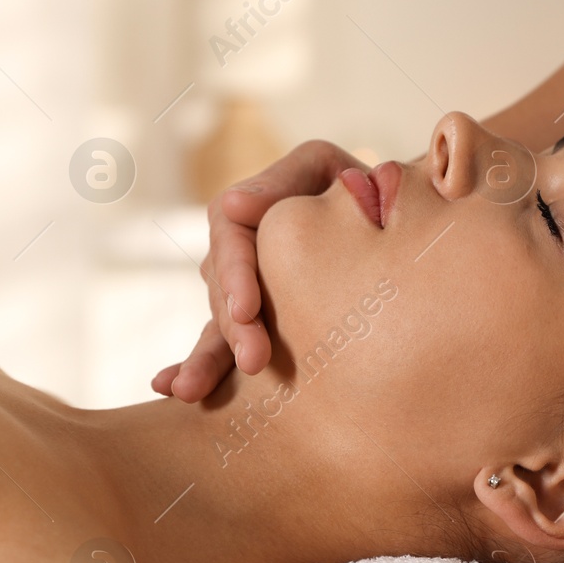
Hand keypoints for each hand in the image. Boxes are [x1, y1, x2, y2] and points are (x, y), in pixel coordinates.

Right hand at [151, 140, 366, 401]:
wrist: (392, 225)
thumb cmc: (373, 191)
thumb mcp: (331, 172)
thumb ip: (286, 182)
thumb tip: (233, 205)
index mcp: (254, 203)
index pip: (230, 233)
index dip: (235, 272)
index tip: (247, 310)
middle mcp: (238, 243)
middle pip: (221, 285)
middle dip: (232, 327)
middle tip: (253, 362)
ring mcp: (241, 282)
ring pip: (218, 321)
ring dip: (206, 357)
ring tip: (189, 391)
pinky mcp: (252, 317)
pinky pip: (220, 342)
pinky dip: (199, 364)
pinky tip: (172, 389)